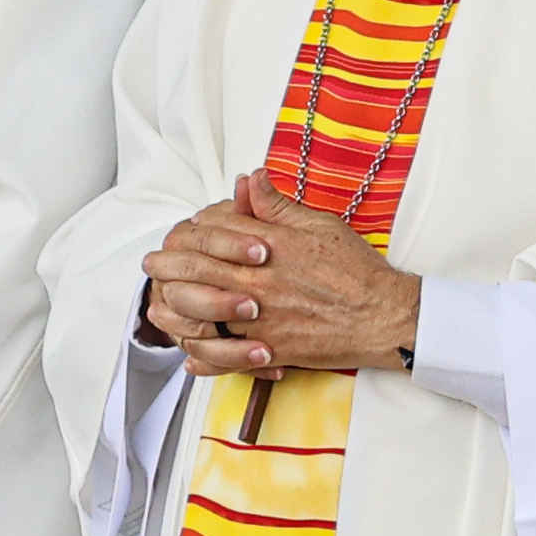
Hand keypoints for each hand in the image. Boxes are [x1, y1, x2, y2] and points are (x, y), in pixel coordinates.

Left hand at [141, 172, 420, 376]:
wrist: (382, 317)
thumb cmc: (356, 271)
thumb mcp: (320, 225)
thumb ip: (278, 206)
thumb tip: (251, 179)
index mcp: (268, 246)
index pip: (213, 229)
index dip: (196, 227)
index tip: (188, 230)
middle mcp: (257, 281)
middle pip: (194, 268)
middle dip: (167, 263)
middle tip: (153, 263)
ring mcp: (259, 318)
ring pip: (199, 312)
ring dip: (174, 307)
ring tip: (161, 304)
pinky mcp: (269, 349)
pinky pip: (224, 355)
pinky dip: (203, 356)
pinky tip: (191, 353)